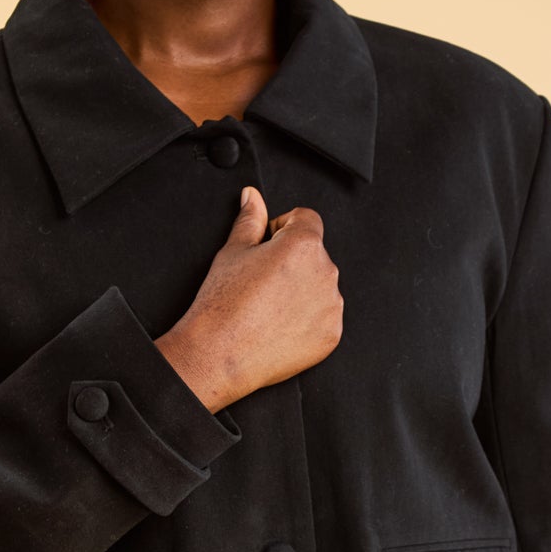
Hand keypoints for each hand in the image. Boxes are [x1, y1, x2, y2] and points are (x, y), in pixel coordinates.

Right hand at [155, 185, 342, 410]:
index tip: (268, 245)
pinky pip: (324, 316)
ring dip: (301, 289)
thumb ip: (250, 219)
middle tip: (262, 282)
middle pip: (314, 254)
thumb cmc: (222, 304)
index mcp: (303, 245)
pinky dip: (307, 319)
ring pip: (320, 286)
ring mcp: (331, 306)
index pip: (306, 218)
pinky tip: (278, 325)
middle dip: (292, 261)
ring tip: (268, 306)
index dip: (283, 228)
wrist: (219, 354)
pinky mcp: (331, 334)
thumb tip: (252, 197)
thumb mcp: (232, 252)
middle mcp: (325, 272)